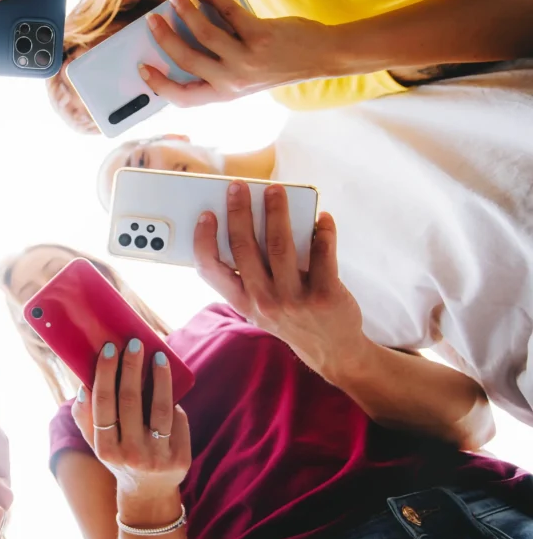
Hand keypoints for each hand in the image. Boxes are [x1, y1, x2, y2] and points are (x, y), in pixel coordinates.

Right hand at [71, 341, 190, 502]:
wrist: (149, 492)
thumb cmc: (119, 455)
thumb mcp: (97, 443)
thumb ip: (85, 417)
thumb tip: (83, 387)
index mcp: (105, 449)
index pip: (104, 404)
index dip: (106, 374)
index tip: (110, 349)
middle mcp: (131, 454)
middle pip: (131, 402)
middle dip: (132, 368)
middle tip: (134, 343)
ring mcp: (158, 457)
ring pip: (160, 408)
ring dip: (160, 377)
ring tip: (158, 355)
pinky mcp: (181, 458)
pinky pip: (177, 420)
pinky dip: (172, 399)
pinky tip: (169, 383)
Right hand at [140, 0, 335, 106]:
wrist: (318, 57)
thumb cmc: (276, 65)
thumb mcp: (243, 79)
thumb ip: (216, 68)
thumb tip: (183, 38)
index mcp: (224, 94)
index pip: (183, 98)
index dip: (158, 85)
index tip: (143, 67)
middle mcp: (232, 81)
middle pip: (186, 59)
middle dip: (164, 37)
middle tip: (153, 20)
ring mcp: (246, 60)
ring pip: (203, 34)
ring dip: (185, 12)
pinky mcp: (259, 37)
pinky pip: (227, 13)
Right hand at [193, 182, 367, 376]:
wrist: (334, 351)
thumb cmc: (293, 320)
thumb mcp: (260, 308)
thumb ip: (250, 277)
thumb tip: (247, 226)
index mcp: (244, 302)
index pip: (211, 270)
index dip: (204, 240)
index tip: (206, 215)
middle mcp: (265, 301)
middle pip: (245, 248)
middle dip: (239, 211)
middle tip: (239, 187)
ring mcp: (295, 299)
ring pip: (280, 245)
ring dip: (277, 212)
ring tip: (276, 190)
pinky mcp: (326, 295)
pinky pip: (323, 254)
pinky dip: (323, 231)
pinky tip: (323, 218)